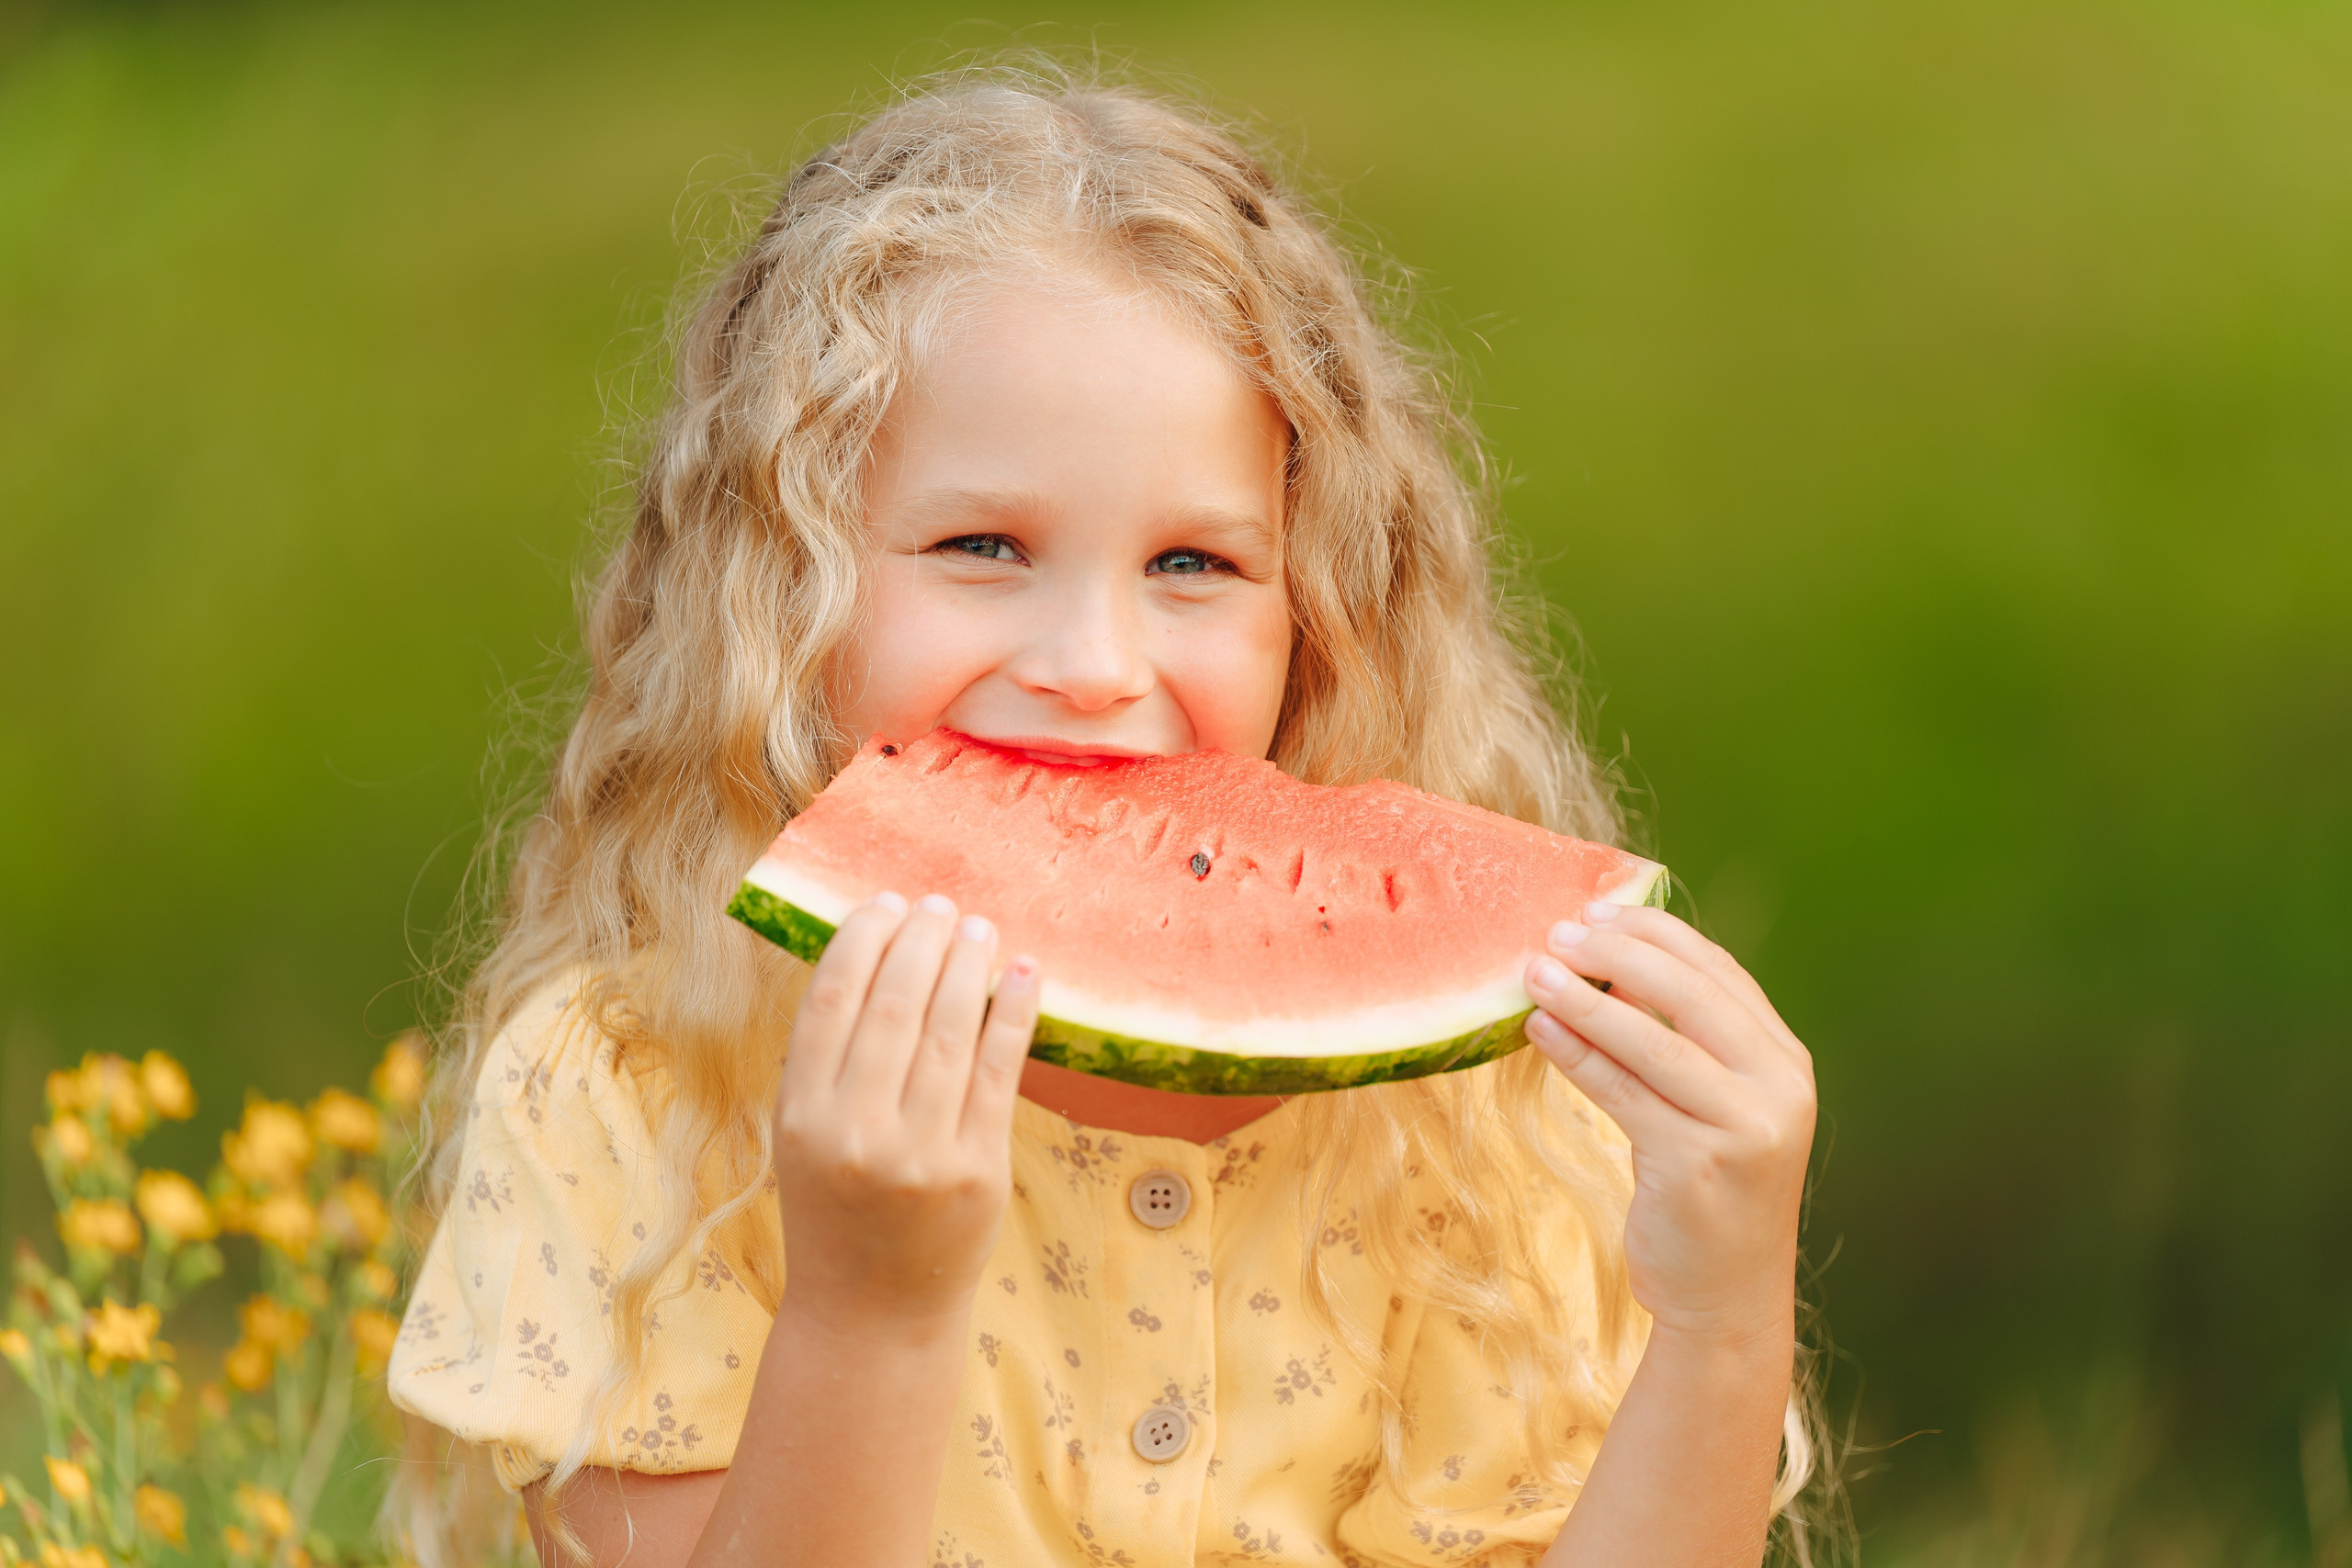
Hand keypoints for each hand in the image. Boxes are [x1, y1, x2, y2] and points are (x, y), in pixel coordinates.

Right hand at [773, 891, 1040, 1327]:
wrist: (873, 1312)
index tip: (884, 904)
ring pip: (950, 1028)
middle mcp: (857, 1130)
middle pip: (895, 1003)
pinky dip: (1013, 1011)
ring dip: (969, 964)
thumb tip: (874, 954)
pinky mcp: (980, 1168)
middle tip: (938, 905)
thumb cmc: (837, 1210)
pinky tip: (1022, 972)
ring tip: (978, 929)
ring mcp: (922, 1151)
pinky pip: (1001, 1069)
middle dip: (921, 940)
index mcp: (801, 1115)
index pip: (831, 999)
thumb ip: (826, 1060)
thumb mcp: (802, 1136)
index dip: (862, 940)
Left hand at [1523, 903, 1815, 1342]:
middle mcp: (1778, 1089)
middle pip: (1691, 995)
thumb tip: (1602, 964)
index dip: (1655, 935)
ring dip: (1586, 999)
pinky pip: (1624, 1094)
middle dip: (1618, 955)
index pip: (1719, 973)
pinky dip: (1578, 1055)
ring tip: (1534, 972)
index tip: (1597, 911)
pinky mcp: (1698, 1165)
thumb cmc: (1707, 1193)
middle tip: (1558, 933)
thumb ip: (1679, 1042)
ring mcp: (1744, 1129)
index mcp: (1786, 1062)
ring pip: (1653, 1043)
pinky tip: (1540, 1030)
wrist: (1726, 1297)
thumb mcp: (1710, 1107)